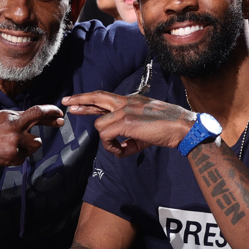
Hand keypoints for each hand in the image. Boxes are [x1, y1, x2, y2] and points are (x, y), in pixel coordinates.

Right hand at [0, 104, 62, 172]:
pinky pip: (22, 158)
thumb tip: (25, 126)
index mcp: (9, 116)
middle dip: (52, 121)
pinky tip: (2, 156)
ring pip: (34, 145)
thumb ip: (11, 122)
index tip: (58, 113)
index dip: (50, 111)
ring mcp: (14, 140)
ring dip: (28, 147)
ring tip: (11, 148)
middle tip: (60, 122)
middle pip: (40, 122)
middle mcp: (14, 125)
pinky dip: (15, 158)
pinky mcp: (11, 155)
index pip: (36, 111)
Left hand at [63, 91, 193, 156]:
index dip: (90, 100)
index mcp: (131, 102)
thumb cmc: (167, 130)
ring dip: (107, 141)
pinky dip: (112, 147)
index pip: (105, 98)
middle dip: (80, 101)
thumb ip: (129, 140)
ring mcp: (125, 110)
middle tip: (66, 103)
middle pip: (97, 97)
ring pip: (100, 125)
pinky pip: (106, 136)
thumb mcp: (144, 133)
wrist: (182, 127)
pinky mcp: (126, 121)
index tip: (76, 101)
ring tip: (120, 149)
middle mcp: (126, 102)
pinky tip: (123, 151)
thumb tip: (120, 150)